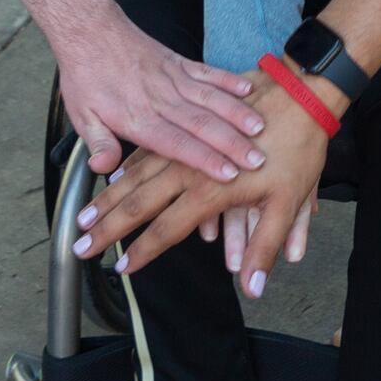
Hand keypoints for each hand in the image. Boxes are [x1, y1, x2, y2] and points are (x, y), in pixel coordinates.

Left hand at [57, 12, 264, 181]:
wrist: (89, 31)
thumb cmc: (87, 76)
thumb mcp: (82, 117)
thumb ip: (99, 143)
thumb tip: (103, 169)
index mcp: (139, 118)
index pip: (176, 143)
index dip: (204, 159)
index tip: (228, 173)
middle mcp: (161, 99)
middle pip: (202, 124)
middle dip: (232, 144)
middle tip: (257, 160)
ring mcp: (173, 78)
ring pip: (211, 98)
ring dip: (237, 114)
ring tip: (260, 129)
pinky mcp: (179, 62)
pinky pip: (208, 72)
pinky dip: (229, 80)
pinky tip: (249, 88)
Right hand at [79, 77, 328, 291]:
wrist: (301, 90)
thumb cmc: (298, 148)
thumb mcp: (288, 204)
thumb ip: (264, 248)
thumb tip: (252, 289)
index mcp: (208, 191)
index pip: (166, 230)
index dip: (141, 252)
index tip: (119, 269)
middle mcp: (187, 168)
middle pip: (138, 202)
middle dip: (107, 226)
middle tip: (79, 244)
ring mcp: (185, 145)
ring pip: (136, 175)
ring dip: (109, 197)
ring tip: (86, 213)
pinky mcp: (189, 124)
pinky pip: (149, 150)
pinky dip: (128, 166)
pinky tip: (114, 173)